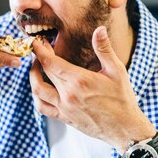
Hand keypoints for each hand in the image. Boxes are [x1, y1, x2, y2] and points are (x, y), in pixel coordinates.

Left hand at [29, 26, 153, 150]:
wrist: (124, 128)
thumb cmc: (122, 98)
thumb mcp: (117, 71)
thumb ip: (104, 49)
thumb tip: (99, 29)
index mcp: (80, 80)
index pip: (51, 62)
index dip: (40, 50)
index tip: (37, 42)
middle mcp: (68, 95)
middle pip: (43, 72)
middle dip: (38, 58)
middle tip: (40, 49)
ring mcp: (64, 108)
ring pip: (37, 91)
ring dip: (33, 77)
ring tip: (36, 67)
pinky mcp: (64, 118)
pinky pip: (42, 107)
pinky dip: (37, 97)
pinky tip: (41, 88)